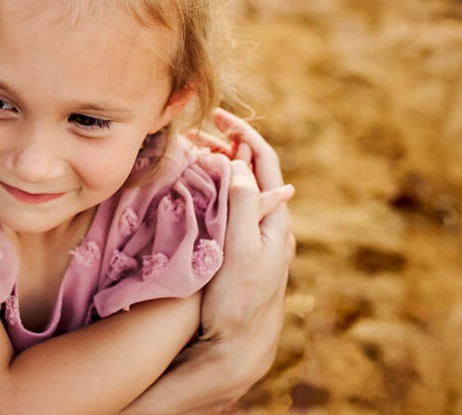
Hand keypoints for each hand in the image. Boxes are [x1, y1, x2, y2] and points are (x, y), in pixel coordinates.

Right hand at [189, 109, 295, 394]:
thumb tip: (240, 164)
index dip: (243, 133)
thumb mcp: (238, 250)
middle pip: (251, 171)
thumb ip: (243, 205)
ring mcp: (253, 236)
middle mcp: (268, 223)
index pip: (264, 160)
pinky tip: (191, 188)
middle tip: (192, 135)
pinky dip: (212, 187)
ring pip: (238, 188)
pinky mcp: (238, 249)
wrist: (238, 345)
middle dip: (224, 146)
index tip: (217, 117)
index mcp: (273, 218)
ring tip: (188, 154)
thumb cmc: (236, 300)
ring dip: (217, 166)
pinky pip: (229, 206)